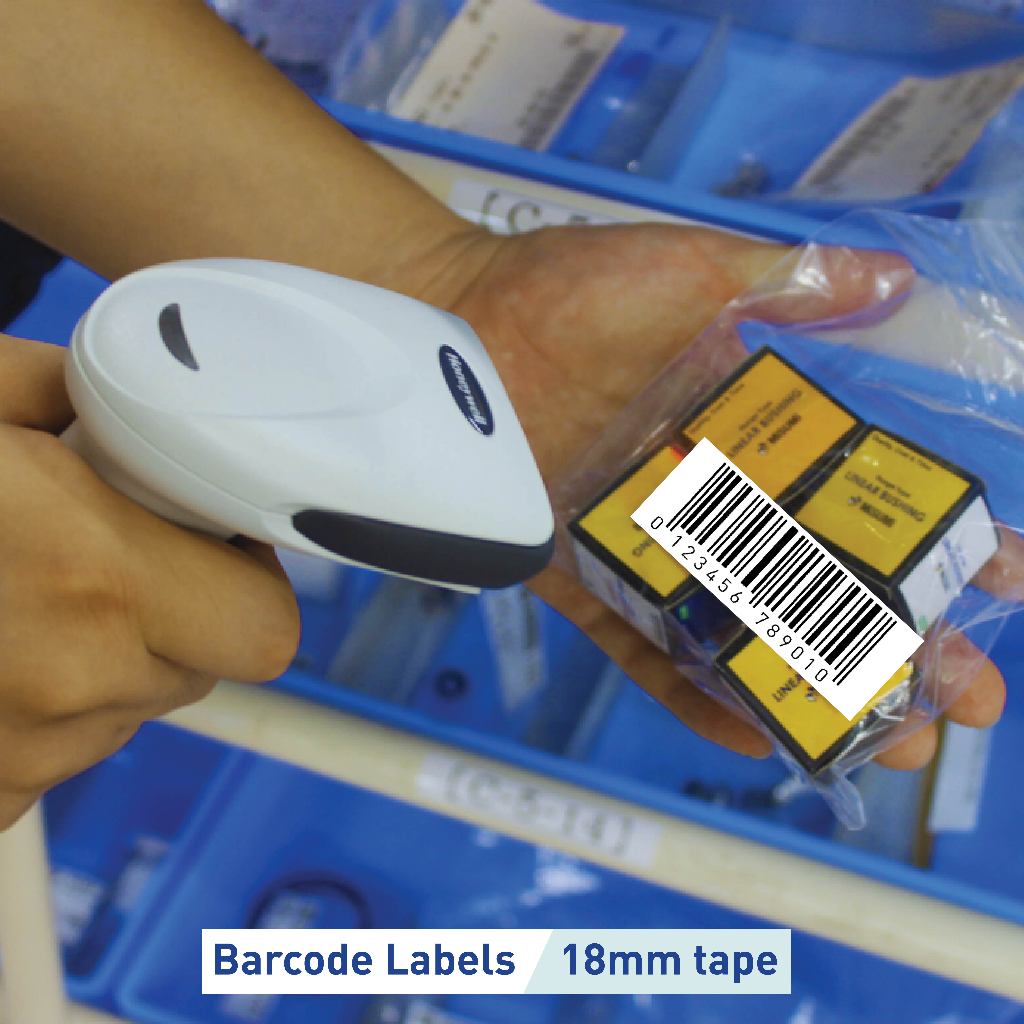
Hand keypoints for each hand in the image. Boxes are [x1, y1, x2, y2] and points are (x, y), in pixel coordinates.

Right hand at [0, 334, 298, 828]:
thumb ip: (95, 400)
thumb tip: (157, 411)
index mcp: (91, 574)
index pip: (265, 627)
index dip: (245, 577)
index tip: (204, 537)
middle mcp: (66, 681)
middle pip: (205, 666)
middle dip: (177, 609)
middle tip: (105, 553)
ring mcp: (15, 758)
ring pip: (131, 707)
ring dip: (105, 656)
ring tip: (16, 595)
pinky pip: (59, 749)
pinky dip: (42, 706)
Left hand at [438, 222, 1015, 767]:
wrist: (453, 326)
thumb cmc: (566, 289)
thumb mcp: (689, 274)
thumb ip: (786, 285)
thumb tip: (895, 277)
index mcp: (751, 431)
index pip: (862, 494)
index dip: (934, 533)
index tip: (1007, 571)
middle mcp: (711, 497)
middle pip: (820, 580)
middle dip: (899, 636)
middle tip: (968, 692)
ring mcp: (652, 548)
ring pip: (749, 633)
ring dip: (820, 686)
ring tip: (895, 737)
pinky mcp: (587, 581)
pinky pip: (648, 653)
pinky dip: (697, 698)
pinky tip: (760, 738)